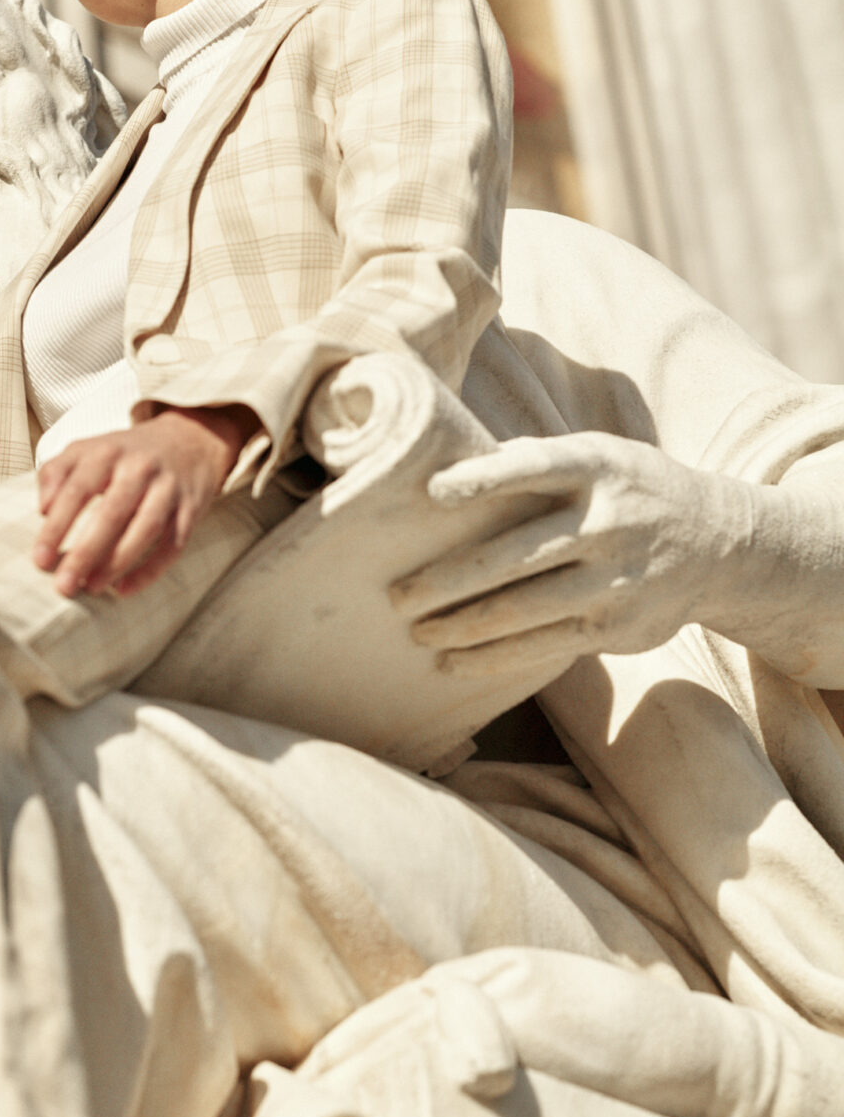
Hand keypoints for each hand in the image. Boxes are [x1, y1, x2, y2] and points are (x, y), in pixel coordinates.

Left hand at [32, 406, 253, 597]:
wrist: (191, 439)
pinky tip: (125, 589)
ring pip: (146, 529)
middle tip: (63, 585)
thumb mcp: (89, 449)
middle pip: (112, 513)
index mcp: (108, 452)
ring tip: (92, 587)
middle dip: (86, 552)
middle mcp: (140, 468)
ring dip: (118, 562)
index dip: (57, 527)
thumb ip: (57, 471)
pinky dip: (151, 570)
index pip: (78, 490)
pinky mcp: (191, 509)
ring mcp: (168, 489)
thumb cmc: (126, 453)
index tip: (39, 559)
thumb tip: (43, 508)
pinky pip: (173, 545)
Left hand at [388, 432, 746, 677]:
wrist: (721, 544)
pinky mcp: (617, 627)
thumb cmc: (629, 489)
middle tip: (396, 593)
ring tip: (414, 630)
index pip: (537, 467)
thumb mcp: (599, 456)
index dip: (486, 478)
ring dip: (462, 624)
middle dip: (449, 579)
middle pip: (517, 555)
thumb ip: (534, 460)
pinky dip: (492, 657)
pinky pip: (543, 646)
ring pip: (524, 609)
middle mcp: (609, 522)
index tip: (435, 492)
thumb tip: (447, 458)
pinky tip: (452, 661)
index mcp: (598, 467)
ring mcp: (615, 579)